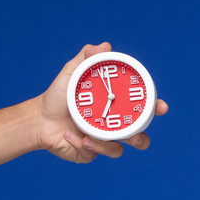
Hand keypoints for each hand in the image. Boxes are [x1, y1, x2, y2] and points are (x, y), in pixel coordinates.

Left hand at [30, 42, 169, 162]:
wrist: (37, 119)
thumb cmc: (57, 96)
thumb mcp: (71, 73)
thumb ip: (87, 57)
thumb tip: (106, 45)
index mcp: (114, 108)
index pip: (141, 109)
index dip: (155, 108)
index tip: (161, 106)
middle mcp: (112, 126)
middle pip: (138, 136)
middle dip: (141, 138)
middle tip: (134, 135)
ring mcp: (102, 142)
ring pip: (118, 151)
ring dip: (106, 146)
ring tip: (89, 138)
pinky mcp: (89, 154)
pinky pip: (94, 154)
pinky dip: (81, 144)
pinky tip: (70, 135)